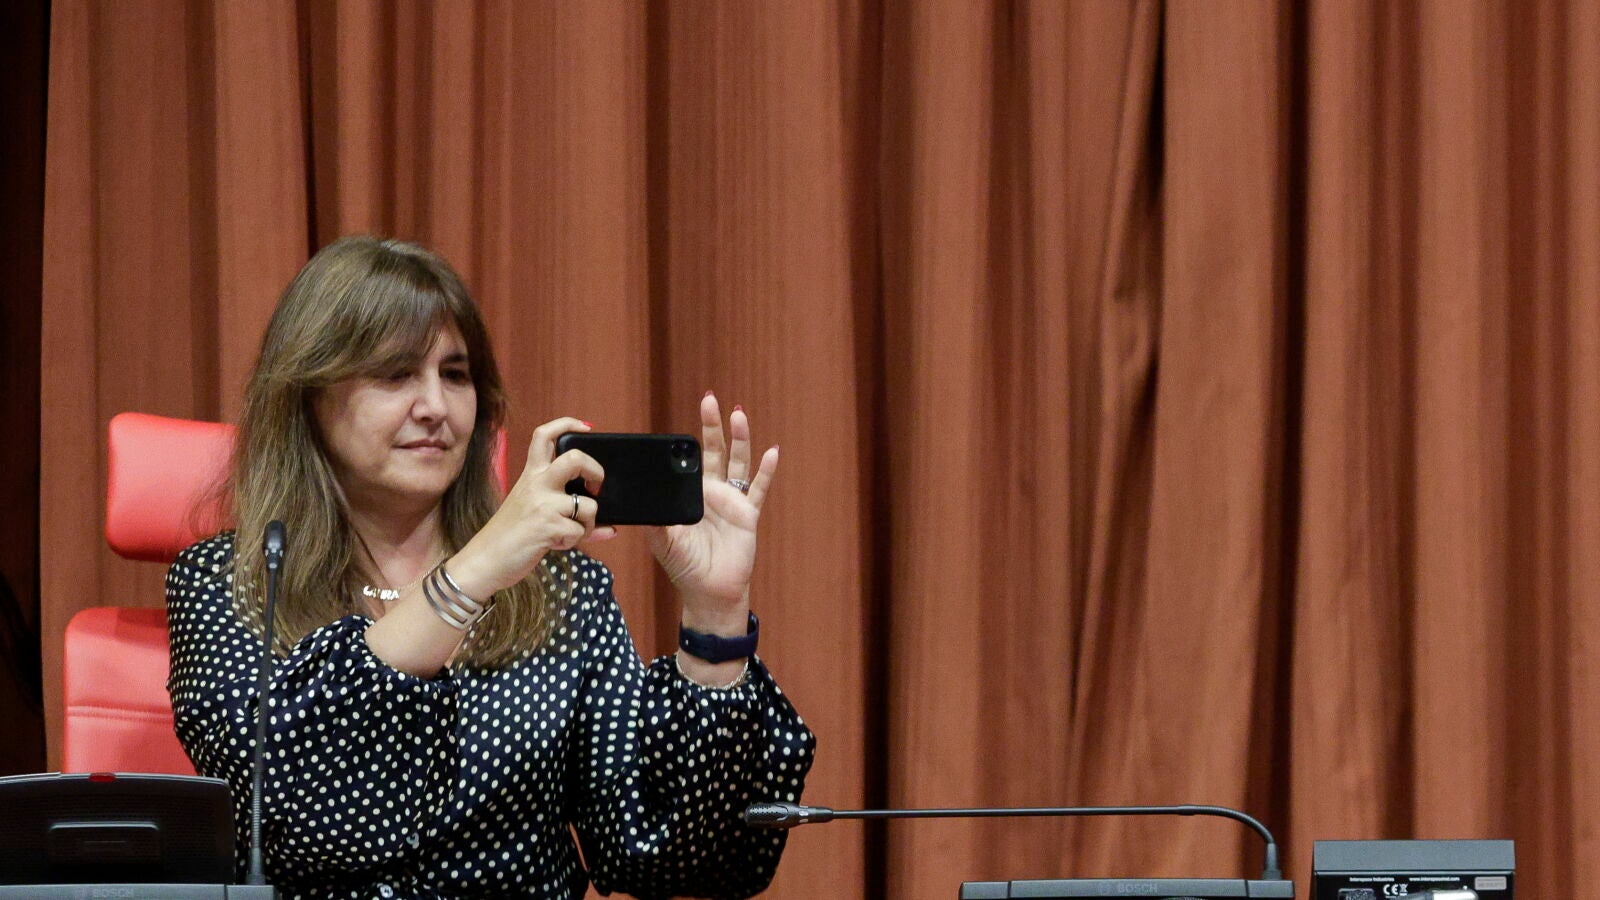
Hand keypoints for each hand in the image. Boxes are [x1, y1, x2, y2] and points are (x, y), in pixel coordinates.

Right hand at [448, 417, 616, 597]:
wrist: (485, 560)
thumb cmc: (510, 535)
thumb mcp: (531, 511)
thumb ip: (564, 509)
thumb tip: (609, 526)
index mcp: (530, 475)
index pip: (544, 435)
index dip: (567, 424)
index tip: (586, 428)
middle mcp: (536, 484)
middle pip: (575, 458)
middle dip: (596, 470)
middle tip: (596, 487)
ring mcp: (543, 504)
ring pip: (588, 504)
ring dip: (588, 523)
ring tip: (570, 530)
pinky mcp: (548, 526)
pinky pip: (580, 532)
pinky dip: (574, 541)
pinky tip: (556, 544)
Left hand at [647, 393, 777, 627]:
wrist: (709, 592)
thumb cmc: (684, 566)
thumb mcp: (662, 541)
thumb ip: (654, 520)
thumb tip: (640, 503)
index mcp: (691, 494)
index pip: (690, 460)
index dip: (690, 439)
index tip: (684, 421)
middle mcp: (713, 492)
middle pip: (715, 451)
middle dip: (713, 426)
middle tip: (709, 399)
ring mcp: (732, 501)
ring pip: (738, 463)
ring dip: (740, 438)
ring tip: (739, 414)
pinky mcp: (748, 515)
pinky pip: (759, 489)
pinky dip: (766, 471)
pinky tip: (772, 452)